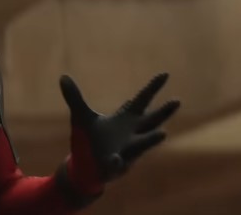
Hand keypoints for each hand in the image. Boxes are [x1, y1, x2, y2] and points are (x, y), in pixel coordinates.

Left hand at [60, 73, 179, 186]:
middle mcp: (132, 134)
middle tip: (177, 101)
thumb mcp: (81, 116)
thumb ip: (74, 97)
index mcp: (126, 119)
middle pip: (151, 120)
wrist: (85, 167)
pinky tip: (115, 159)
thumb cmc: (90, 139)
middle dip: (163, 112)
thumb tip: (63, 76)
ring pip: (142, 145)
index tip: (165, 73)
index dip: (153, 87)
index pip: (142, 99)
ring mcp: (127, 151)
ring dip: (151, 139)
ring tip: (163, 133)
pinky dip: (116, 162)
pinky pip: (117, 164)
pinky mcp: (116, 166)